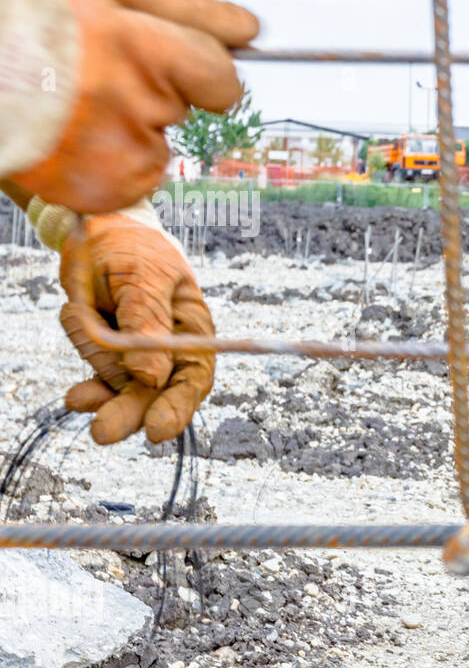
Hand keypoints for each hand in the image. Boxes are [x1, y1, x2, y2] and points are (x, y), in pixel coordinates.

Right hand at [10, 0, 257, 212]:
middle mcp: (137, 104)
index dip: (204, 74)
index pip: (222, 79)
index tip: (179, 68)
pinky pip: (139, 175)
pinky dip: (116, 163)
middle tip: (105, 81)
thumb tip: (250, 30)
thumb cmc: (43, 32)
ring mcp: (124, 151)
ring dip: (134, 131)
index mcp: (142, 49)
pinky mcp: (112, 188)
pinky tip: (79, 140)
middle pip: (185, 110)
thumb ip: (190, 11)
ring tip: (81, 109)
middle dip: (159, 96)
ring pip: (161, 144)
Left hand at [56, 204, 214, 444]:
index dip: (178, 406)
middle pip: (157, 395)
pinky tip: (77, 396)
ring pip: (121, 390)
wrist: (97, 235)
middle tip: (103, 432)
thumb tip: (152, 376)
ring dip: (100, 385)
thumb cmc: (132, 249)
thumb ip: (147, 322)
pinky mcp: (113, 361)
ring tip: (76, 382)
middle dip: (130, 412)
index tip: (156, 430)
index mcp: (193, 331)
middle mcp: (171, 351)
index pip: (193, 378)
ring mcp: (140, 359)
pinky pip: (100, 383)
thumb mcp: (142, 276)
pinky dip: (88, 388)